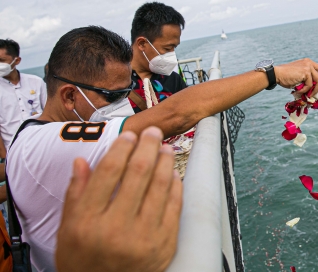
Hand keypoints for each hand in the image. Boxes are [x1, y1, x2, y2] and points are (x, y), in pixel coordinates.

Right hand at [55, 127, 182, 271]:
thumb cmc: (83, 260)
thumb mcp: (68, 230)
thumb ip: (76, 194)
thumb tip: (80, 161)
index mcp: (88, 222)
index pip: (108, 172)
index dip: (121, 148)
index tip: (128, 135)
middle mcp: (117, 229)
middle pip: (138, 173)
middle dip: (147, 146)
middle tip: (152, 132)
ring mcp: (144, 237)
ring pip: (161, 185)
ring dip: (165, 161)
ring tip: (165, 148)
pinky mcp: (165, 244)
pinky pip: (175, 206)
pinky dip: (176, 185)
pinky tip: (173, 173)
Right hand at [274, 58, 317, 94]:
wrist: (276, 74)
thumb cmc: (286, 77)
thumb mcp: (299, 76)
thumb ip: (307, 79)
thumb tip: (315, 89)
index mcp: (308, 62)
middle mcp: (309, 63)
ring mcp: (308, 67)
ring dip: (314, 90)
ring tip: (308, 95)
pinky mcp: (305, 72)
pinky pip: (310, 85)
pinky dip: (305, 90)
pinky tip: (298, 91)